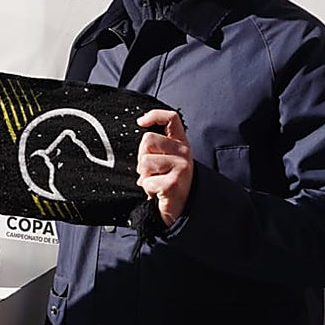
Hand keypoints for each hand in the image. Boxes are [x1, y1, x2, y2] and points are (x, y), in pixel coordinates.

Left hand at [135, 109, 192, 226]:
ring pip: (144, 161)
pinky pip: (147, 181)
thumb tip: (140, 126)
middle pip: (148, 140)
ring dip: (144, 175)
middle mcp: (184, 152)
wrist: (180, 208)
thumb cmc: (168, 181)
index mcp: (180, 143)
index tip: (141, 122)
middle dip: (141, 156)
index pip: (171, 118)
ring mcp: (181, 167)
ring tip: (155, 182)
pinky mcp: (174, 183)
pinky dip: (147, 189)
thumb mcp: (165, 159)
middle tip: (150, 170)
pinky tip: (158, 193)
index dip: (155, 115)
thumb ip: (156, 145)